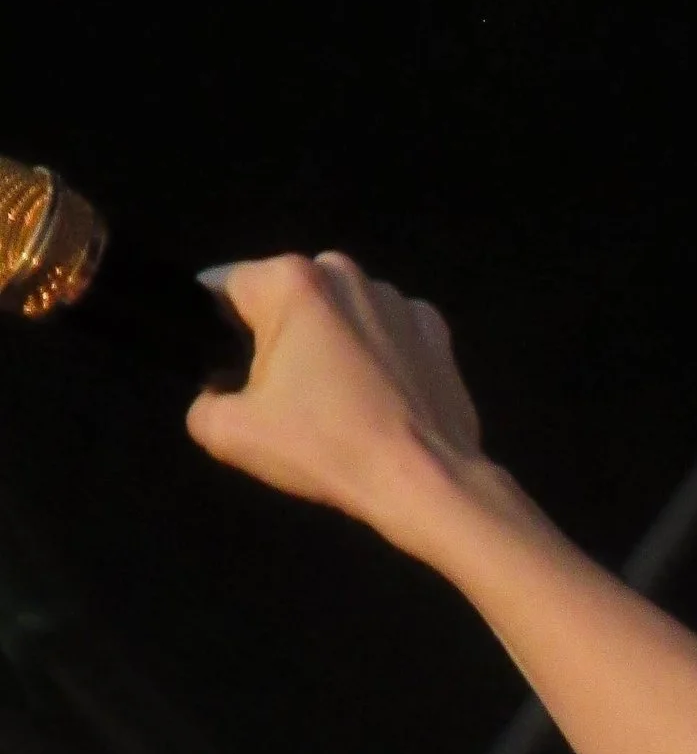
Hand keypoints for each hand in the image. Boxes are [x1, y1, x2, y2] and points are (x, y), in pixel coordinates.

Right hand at [186, 251, 484, 537]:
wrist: (425, 479)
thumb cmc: (325, 447)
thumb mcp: (230, 433)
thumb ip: (203, 402)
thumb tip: (220, 390)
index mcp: (292, 281)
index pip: (226, 285)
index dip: (212, 324)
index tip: (217, 362)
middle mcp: (346, 273)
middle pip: (287, 296)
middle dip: (275, 332)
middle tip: (276, 392)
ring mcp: (398, 299)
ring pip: (340, 311)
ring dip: (328, 340)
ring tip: (331, 399)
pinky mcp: (436, 330)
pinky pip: (386, 333)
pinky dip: (376, 355)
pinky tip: (376, 398)